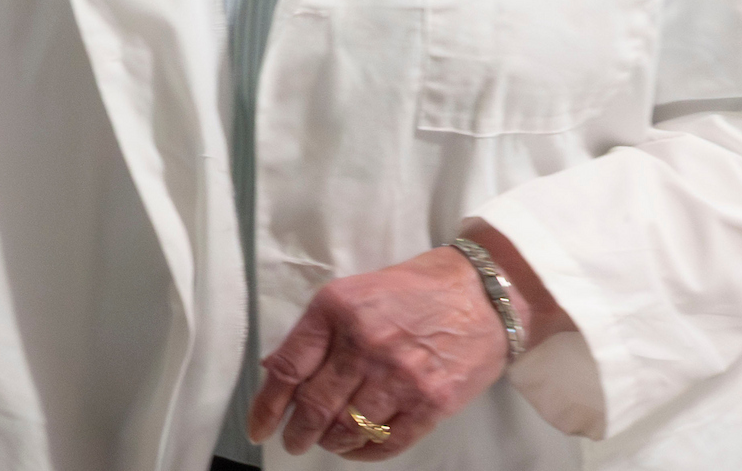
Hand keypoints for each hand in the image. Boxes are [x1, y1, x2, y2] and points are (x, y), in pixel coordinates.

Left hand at [247, 248, 507, 459]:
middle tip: (294, 442)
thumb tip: (277, 370)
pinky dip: (366, 452)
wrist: (484, 294)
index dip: (266, 405)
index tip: (257, 427)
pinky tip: (357, 448)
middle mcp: (364, 343)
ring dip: (331, 442)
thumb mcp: (354, 293)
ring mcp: (400, 376)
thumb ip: (317, 331)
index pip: (289, 368)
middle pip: (315, 405)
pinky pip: (388, 441)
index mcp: (336, 310)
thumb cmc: (414, 290)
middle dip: (298, 433)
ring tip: (327, 441)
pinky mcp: (432, 402)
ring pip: (348, 427)